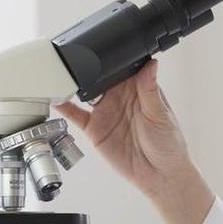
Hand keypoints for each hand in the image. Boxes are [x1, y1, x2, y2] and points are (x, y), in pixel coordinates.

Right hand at [55, 59, 196, 200]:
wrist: (159, 175)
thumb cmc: (168, 144)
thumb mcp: (160, 115)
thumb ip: (150, 90)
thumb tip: (151, 64)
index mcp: (137, 88)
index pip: (121, 67)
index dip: (111, 57)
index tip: (100, 48)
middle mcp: (118, 97)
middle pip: (98, 77)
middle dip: (86, 67)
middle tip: (73, 58)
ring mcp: (104, 112)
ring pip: (84, 92)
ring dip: (72, 83)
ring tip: (59, 74)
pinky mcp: (94, 129)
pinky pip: (75, 115)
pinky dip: (63, 106)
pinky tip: (54, 97)